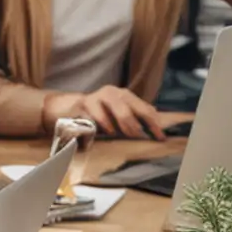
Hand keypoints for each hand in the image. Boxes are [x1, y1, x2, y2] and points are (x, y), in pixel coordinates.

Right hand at [43, 87, 166, 141]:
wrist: (70, 105)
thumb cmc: (101, 111)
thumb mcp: (121, 110)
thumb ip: (138, 113)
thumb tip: (158, 120)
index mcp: (124, 94)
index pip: (144, 110)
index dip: (153, 125)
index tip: (161, 138)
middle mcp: (110, 93)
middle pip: (125, 113)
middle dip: (132, 128)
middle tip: (136, 138)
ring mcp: (94, 99)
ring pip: (106, 119)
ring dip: (112, 130)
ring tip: (114, 134)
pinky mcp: (80, 108)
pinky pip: (90, 123)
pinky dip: (95, 131)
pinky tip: (96, 133)